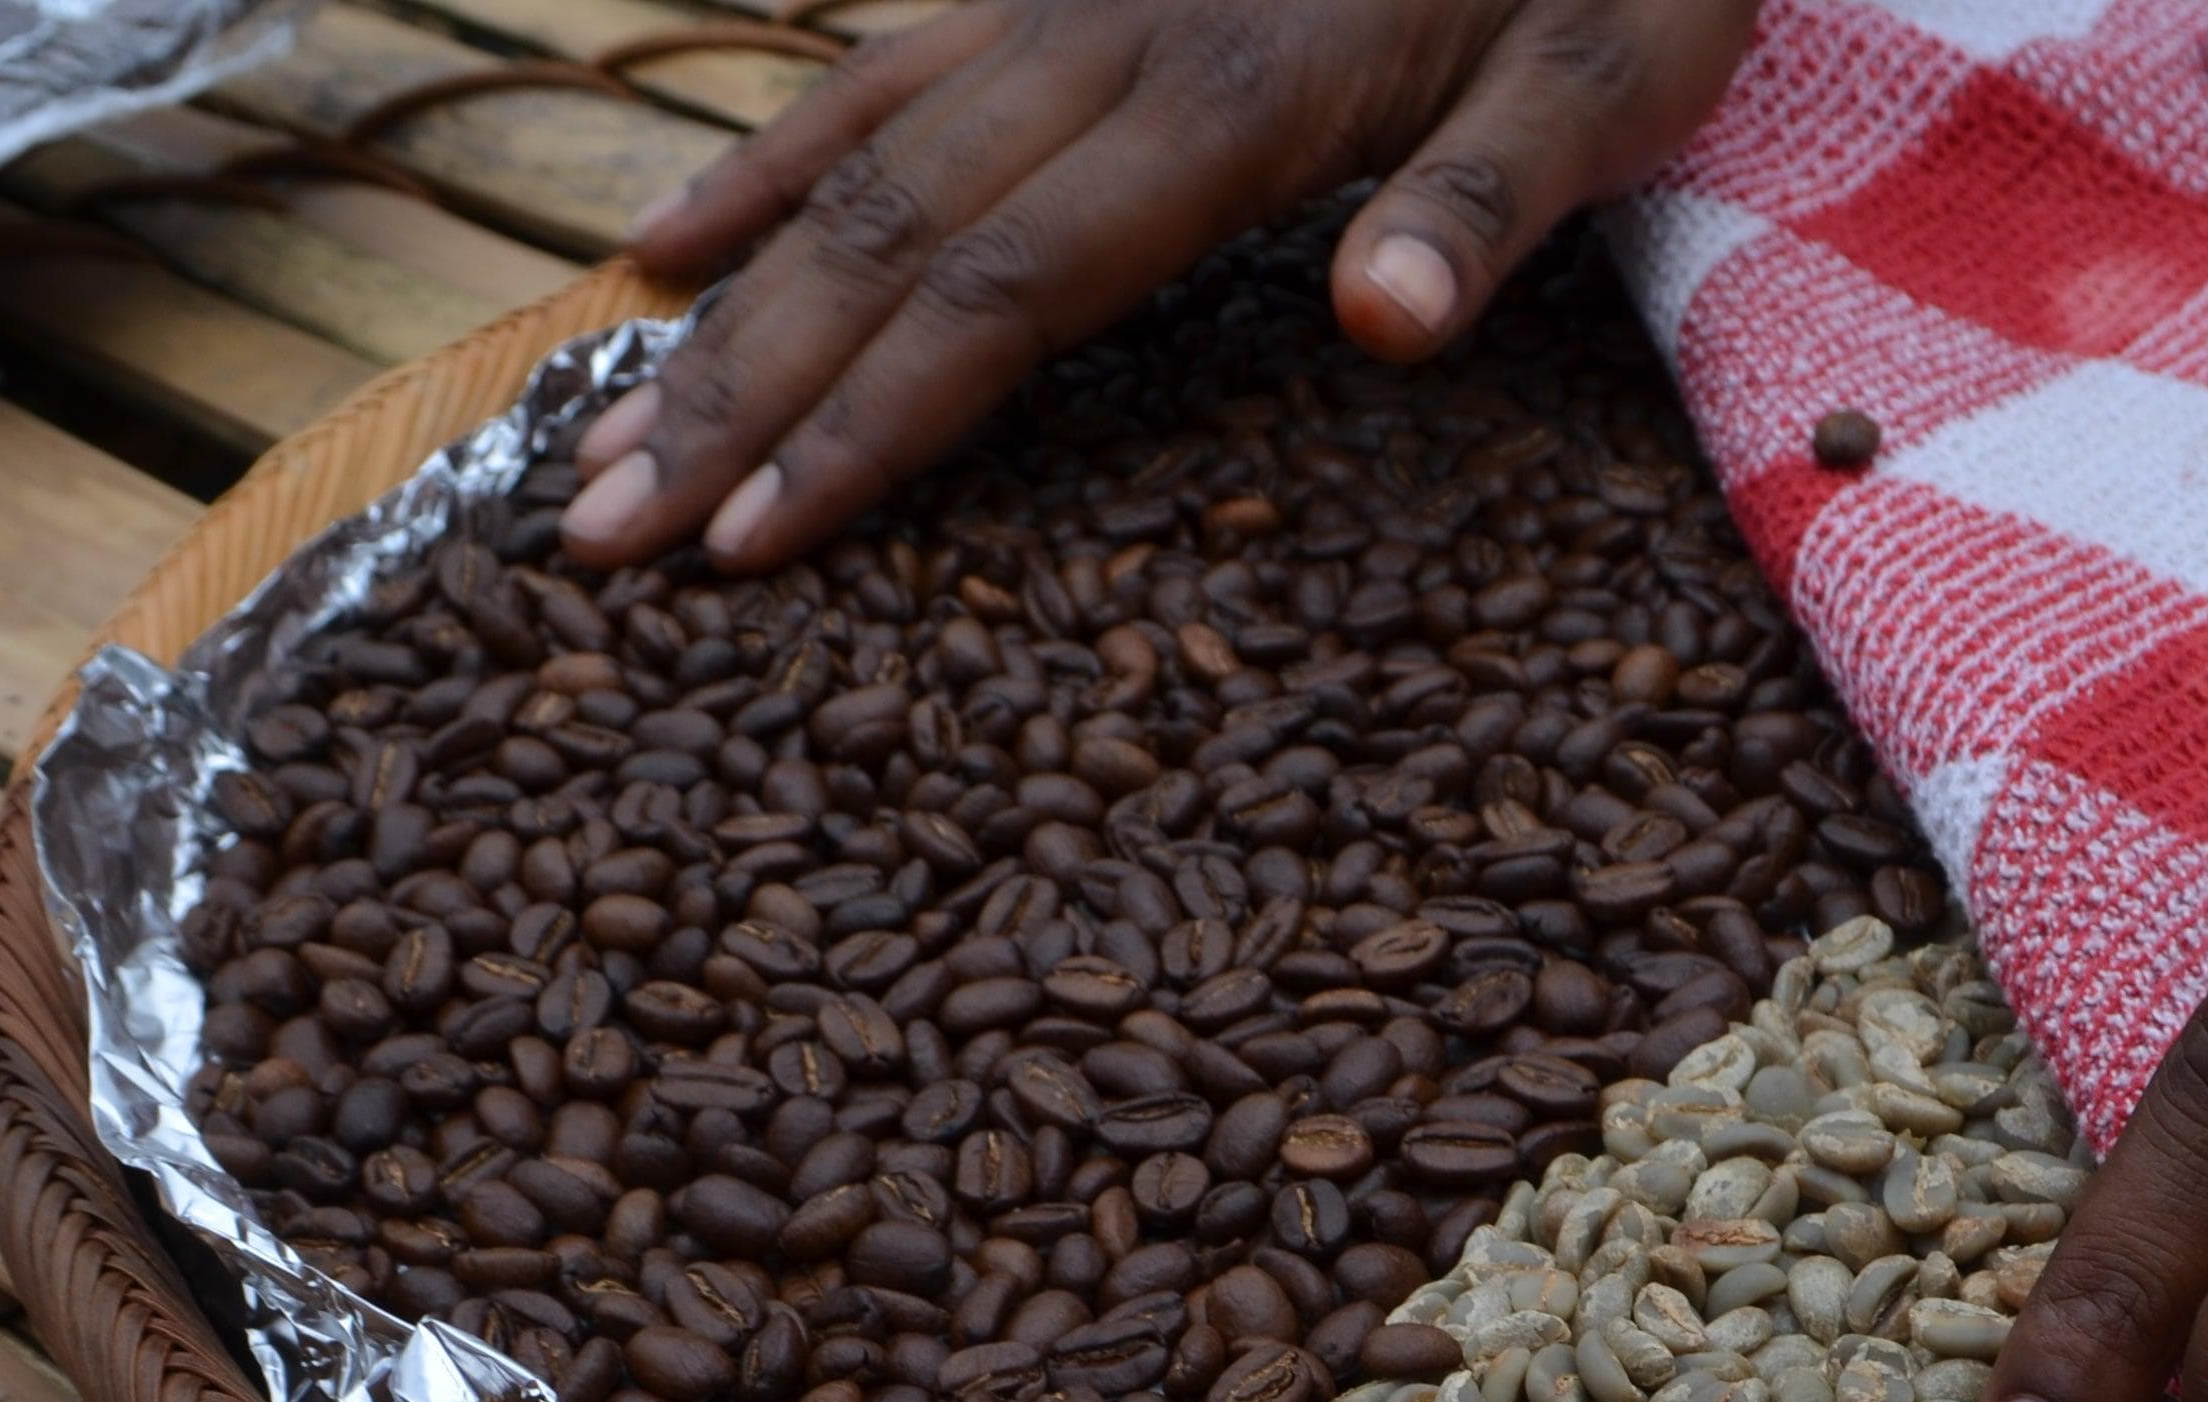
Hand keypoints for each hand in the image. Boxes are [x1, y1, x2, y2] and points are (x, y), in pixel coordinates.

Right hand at [560, 0, 1759, 571]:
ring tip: (593, 435)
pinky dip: (764, 166)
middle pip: (883, 238)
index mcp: (1237, 90)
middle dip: (732, 397)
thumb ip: (1493, 192)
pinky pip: (882, 72)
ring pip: (853, 163)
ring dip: (718, 310)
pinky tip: (662, 244)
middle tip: (597, 538)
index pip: (1008, 285)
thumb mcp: (1614, 66)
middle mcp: (1114, 38)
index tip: (755, 544)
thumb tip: (1385, 319)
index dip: (870, 420)